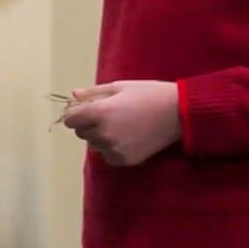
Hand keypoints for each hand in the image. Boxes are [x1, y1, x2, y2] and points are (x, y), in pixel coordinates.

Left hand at [63, 80, 181, 166]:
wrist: (177, 113)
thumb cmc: (147, 94)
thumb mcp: (119, 87)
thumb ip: (93, 93)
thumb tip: (73, 94)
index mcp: (100, 113)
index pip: (71, 120)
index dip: (75, 114)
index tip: (84, 109)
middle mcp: (104, 133)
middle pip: (81, 133)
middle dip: (88, 124)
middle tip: (106, 114)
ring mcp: (114, 149)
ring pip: (94, 144)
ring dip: (99, 136)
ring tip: (119, 124)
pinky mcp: (125, 160)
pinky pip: (107, 155)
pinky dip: (111, 148)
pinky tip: (126, 136)